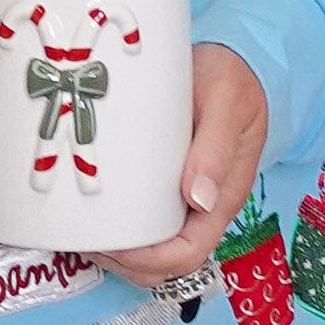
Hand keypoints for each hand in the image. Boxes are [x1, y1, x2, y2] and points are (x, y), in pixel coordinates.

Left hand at [91, 44, 268, 286]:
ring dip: (122, 253)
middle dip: (127, 264)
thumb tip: (198, 199)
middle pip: (168, 264)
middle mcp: (205, 206)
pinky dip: (121, 228)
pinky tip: (97, 212)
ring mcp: (188, 198)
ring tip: (87, 233)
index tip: (113, 245)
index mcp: (223, 196)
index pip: (189, 253)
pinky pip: (148, 222)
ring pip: (156, 249)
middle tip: (87, 242)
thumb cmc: (232, 78)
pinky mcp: (170, 184)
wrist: (237, 61)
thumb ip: (215, 147)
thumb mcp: (226, 101)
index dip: (149, 260)